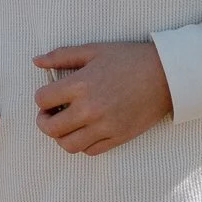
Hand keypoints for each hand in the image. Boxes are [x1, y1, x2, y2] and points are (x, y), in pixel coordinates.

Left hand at [32, 41, 171, 155]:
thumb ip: (62, 56)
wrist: (166, 75)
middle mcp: (90, 109)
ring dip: (61, 137)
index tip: (49, 96)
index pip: (42, 100)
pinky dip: (82, 144)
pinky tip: (86, 130)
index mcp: (80, 84)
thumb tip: (36, 61)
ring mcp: (104, 126)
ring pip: (68, 145)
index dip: (41, 98)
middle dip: (44, 121)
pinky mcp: (118, 137)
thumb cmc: (129, 59)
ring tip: (67, 125)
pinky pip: (90, 151)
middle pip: (50, 128)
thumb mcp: (94, 50)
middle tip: (49, 115)